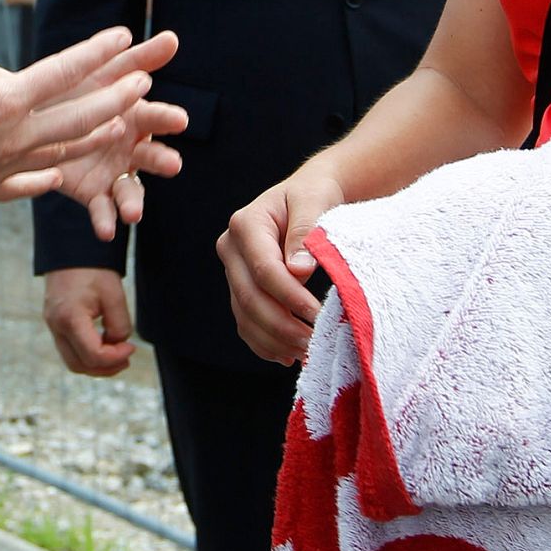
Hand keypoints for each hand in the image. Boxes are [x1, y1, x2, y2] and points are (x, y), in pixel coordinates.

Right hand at [0, 0, 156, 216]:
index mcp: (4, 101)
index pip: (64, 71)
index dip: (96, 52)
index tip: (121, 36)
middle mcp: (14, 137)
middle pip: (82, 116)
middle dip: (117, 98)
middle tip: (144, 84)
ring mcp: (5, 168)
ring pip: (64, 152)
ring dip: (95, 135)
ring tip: (120, 124)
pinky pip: (30, 183)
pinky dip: (48, 175)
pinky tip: (58, 173)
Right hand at [42, 267, 134, 375]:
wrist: (71, 248)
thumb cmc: (94, 269)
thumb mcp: (114, 296)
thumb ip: (119, 326)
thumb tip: (118, 345)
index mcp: (70, 318)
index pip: (93, 355)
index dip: (116, 358)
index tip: (132, 348)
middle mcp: (56, 326)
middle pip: (79, 365)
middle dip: (106, 368)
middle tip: (127, 358)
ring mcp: (52, 325)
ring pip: (73, 361)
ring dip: (96, 364)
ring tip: (118, 354)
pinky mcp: (54, 323)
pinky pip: (70, 349)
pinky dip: (87, 354)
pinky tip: (105, 344)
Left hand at [53, 31, 187, 239]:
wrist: (42, 114)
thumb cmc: (82, 89)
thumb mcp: (108, 70)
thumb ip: (140, 58)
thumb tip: (173, 37)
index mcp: (137, 116)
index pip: (155, 116)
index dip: (166, 117)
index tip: (180, 119)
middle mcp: (132, 147)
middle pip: (150, 156)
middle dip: (160, 161)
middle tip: (172, 165)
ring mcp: (114, 172)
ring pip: (130, 189)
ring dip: (134, 201)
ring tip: (133, 214)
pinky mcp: (94, 192)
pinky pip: (101, 208)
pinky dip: (105, 219)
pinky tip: (106, 229)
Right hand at [216, 169, 344, 364]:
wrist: (307, 196)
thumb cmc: (314, 195)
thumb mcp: (316, 200)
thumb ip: (307, 231)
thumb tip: (299, 271)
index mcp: (246, 224)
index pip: (265, 270)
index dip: (291, 297)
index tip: (319, 315)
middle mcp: (231, 248)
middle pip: (250, 298)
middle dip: (283, 326)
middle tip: (315, 343)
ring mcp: (233, 271)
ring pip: (245, 316)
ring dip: (275, 341)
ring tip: (308, 352)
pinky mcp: (240, 288)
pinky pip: (245, 324)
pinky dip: (265, 344)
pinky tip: (288, 356)